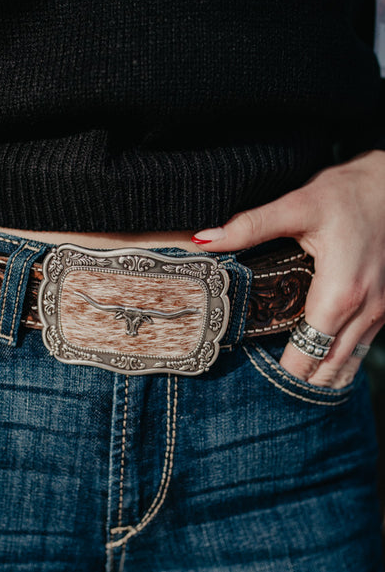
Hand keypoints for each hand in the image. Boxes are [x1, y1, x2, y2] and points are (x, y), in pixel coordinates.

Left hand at [192, 149, 384, 387]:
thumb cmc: (349, 192)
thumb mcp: (297, 205)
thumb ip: (250, 227)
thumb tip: (203, 240)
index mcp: (340, 295)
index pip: (306, 357)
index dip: (281, 372)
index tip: (253, 373)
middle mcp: (365, 311)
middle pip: (327, 370)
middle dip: (297, 379)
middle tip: (262, 378)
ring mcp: (381, 312)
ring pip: (348, 365)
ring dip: (319, 373)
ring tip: (286, 370)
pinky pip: (361, 348)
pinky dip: (338, 357)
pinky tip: (315, 352)